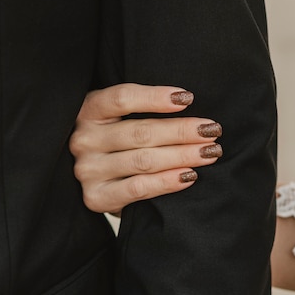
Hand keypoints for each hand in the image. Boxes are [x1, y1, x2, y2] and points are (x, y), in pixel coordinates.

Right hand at [69, 83, 222, 214]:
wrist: (101, 186)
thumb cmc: (120, 146)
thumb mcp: (121, 120)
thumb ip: (142, 111)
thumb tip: (188, 102)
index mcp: (88, 111)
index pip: (122, 98)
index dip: (155, 97)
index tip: (188, 98)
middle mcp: (82, 139)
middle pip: (140, 132)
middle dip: (182, 131)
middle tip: (212, 131)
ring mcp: (87, 170)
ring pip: (143, 160)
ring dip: (182, 155)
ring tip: (210, 152)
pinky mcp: (95, 198)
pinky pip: (139, 188)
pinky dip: (167, 181)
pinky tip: (190, 175)